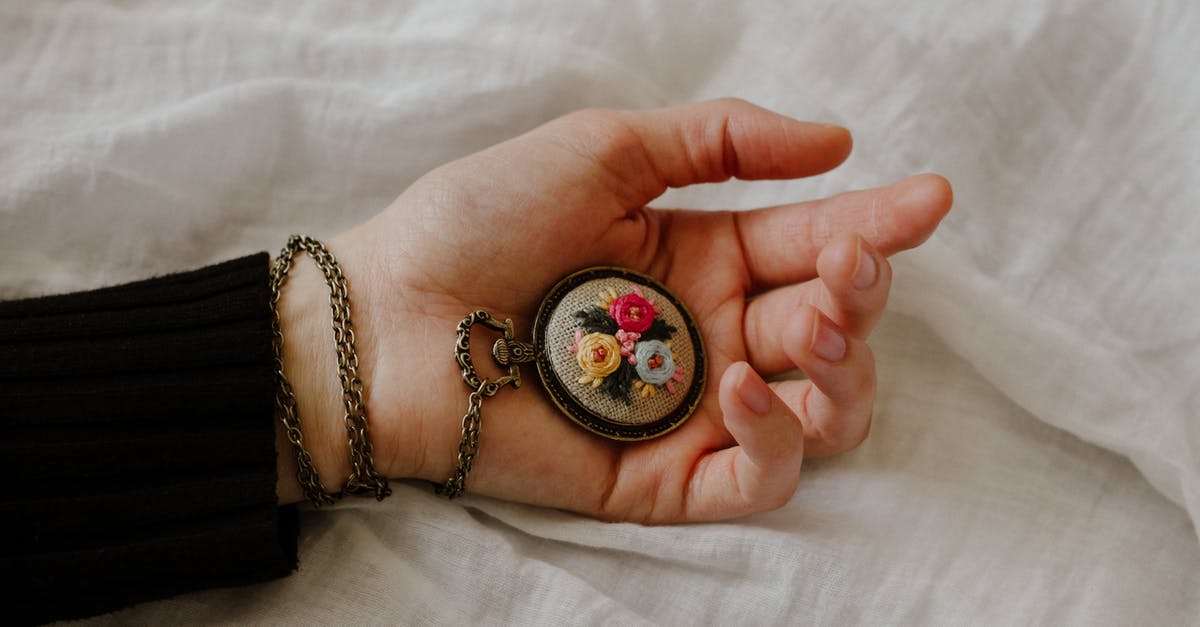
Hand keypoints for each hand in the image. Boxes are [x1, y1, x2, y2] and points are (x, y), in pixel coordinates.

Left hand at [278, 99, 951, 521]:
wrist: (390, 316)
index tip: (930, 197)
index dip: (878, 224)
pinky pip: (763, 475)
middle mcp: (713, 334)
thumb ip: (722, 140)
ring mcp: (695, 409)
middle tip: (849, 263)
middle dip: (861, 293)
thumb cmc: (480, 222)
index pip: (814, 244)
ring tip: (811, 320)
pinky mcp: (667, 477)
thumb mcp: (604, 150)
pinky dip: (774, 432)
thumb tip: (839, 140)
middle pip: (835, 328)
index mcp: (704, 257)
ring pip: (825, 410)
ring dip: (844, 365)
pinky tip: (737, 382)